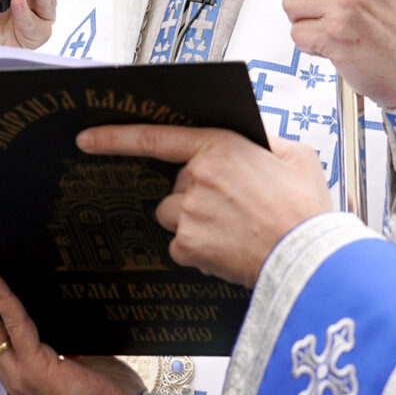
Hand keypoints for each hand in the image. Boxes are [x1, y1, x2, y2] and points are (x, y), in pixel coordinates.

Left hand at [75, 124, 331, 288]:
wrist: (310, 257)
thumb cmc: (306, 208)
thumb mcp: (296, 155)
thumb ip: (264, 141)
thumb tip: (250, 143)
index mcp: (219, 147)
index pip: (154, 137)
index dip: (114, 137)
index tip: (85, 139)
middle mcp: (196, 178)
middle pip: (174, 185)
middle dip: (195, 194)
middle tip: (233, 205)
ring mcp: (189, 214)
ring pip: (174, 215)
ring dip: (194, 220)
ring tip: (234, 228)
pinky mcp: (188, 247)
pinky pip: (181, 244)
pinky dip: (200, 248)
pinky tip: (229, 247)